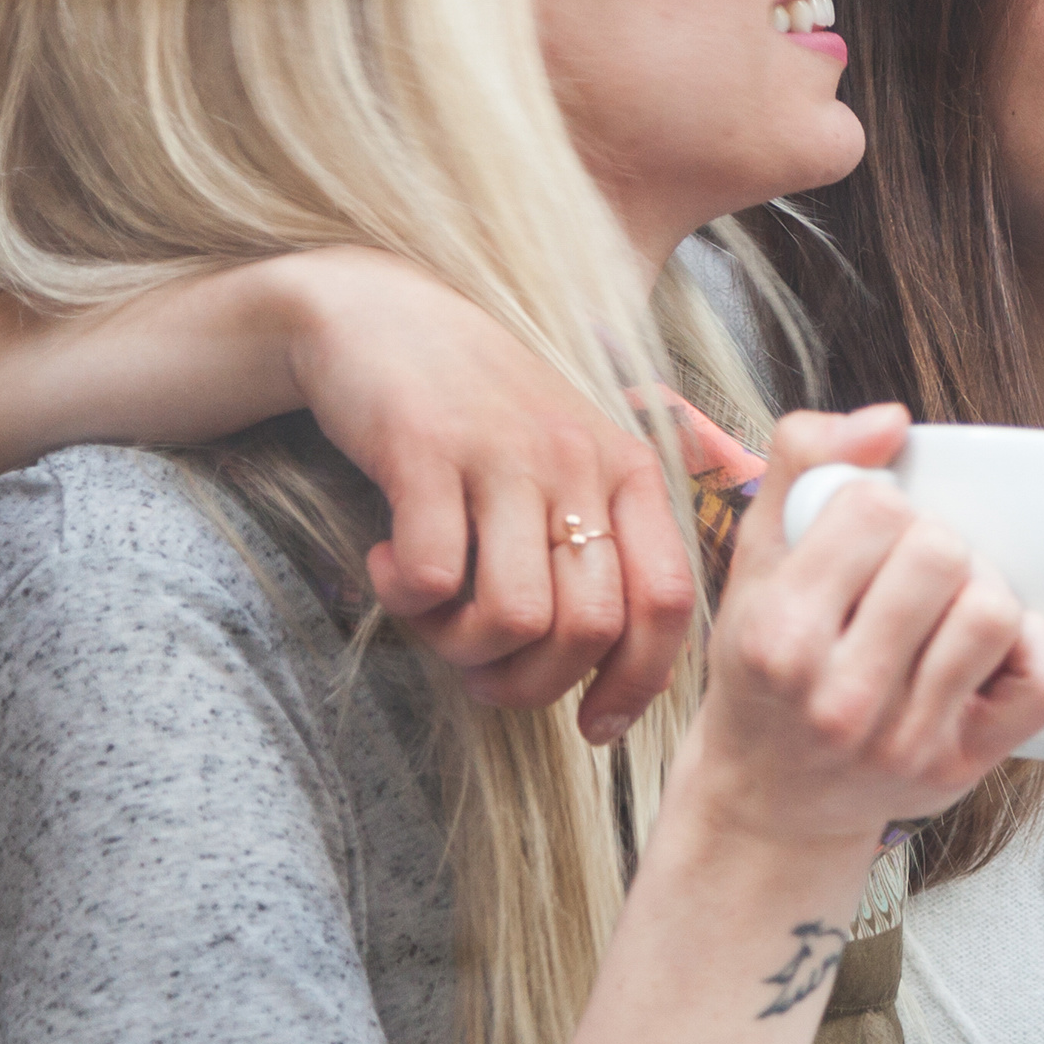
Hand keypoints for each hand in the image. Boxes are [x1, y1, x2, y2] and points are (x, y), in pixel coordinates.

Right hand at [275, 253, 702, 744]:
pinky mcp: (425, 451)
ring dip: (461, 647)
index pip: (667, 603)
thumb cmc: (478, 414)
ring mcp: (504, 455)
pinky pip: (432, 580)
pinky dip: (405, 599)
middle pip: (586, 630)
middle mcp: (578, 462)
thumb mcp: (565, 465)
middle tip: (478, 669)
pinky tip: (389, 562)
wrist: (377, 316)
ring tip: (431, 612)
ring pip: (513, 618)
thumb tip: (614, 672)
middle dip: (528, 683)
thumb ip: (600, 548)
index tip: (593, 727)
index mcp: (627, 473)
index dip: (636, 684)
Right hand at [682, 406, 1043, 848]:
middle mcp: (838, 696)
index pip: (875, 509)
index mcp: (778, 634)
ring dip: (981, 589)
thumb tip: (890, 420)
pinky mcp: (961, 766)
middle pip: (941, 554)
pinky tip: (995, 647)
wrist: (767, 800)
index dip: (878, 506)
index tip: (860, 538)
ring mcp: (904, 740)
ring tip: (946, 606)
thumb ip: (800, 464)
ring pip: (993, 611)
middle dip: (931, 543)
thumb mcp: (754, 561)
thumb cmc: (764, 670)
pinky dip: (1036, 647)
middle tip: (907, 573)